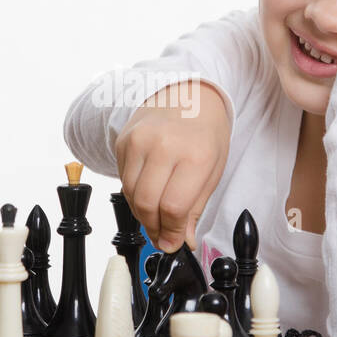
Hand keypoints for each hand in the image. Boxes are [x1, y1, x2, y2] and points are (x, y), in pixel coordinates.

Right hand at [115, 79, 230, 251]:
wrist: (188, 93)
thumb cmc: (205, 131)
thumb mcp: (213, 170)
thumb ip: (194, 208)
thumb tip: (181, 240)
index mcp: (195, 155)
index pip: (173, 208)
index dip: (171, 232)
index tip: (172, 243)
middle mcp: (164, 146)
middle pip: (147, 204)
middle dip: (154, 227)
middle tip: (162, 235)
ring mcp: (139, 141)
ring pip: (130, 194)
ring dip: (142, 214)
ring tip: (156, 215)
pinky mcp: (123, 141)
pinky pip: (122, 179)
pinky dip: (133, 193)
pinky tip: (148, 190)